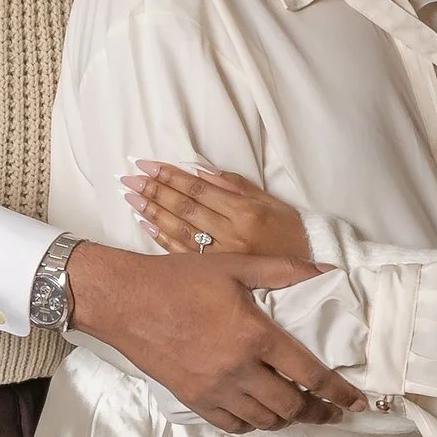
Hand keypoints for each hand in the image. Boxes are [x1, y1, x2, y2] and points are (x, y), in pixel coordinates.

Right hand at [64, 241, 363, 432]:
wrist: (124, 300)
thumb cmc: (180, 278)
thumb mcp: (235, 265)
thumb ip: (283, 270)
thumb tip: (325, 271)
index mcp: (254, 334)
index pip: (309, 373)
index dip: (337, 392)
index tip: (354, 402)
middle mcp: (238, 368)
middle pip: (290, 406)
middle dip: (316, 412)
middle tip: (329, 411)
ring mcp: (214, 389)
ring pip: (263, 420)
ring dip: (286, 419)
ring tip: (298, 411)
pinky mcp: (193, 399)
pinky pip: (231, 425)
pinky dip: (252, 423)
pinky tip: (259, 414)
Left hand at [123, 162, 312, 260]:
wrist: (307, 267)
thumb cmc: (288, 230)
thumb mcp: (269, 201)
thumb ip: (235, 185)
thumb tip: (200, 171)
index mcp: (244, 211)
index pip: (198, 190)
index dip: (170, 176)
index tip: (147, 165)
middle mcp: (231, 233)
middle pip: (184, 208)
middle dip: (154, 191)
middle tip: (129, 178)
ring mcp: (222, 255)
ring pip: (179, 230)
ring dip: (153, 212)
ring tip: (132, 198)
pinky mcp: (217, 271)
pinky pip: (183, 253)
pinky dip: (162, 239)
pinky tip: (146, 225)